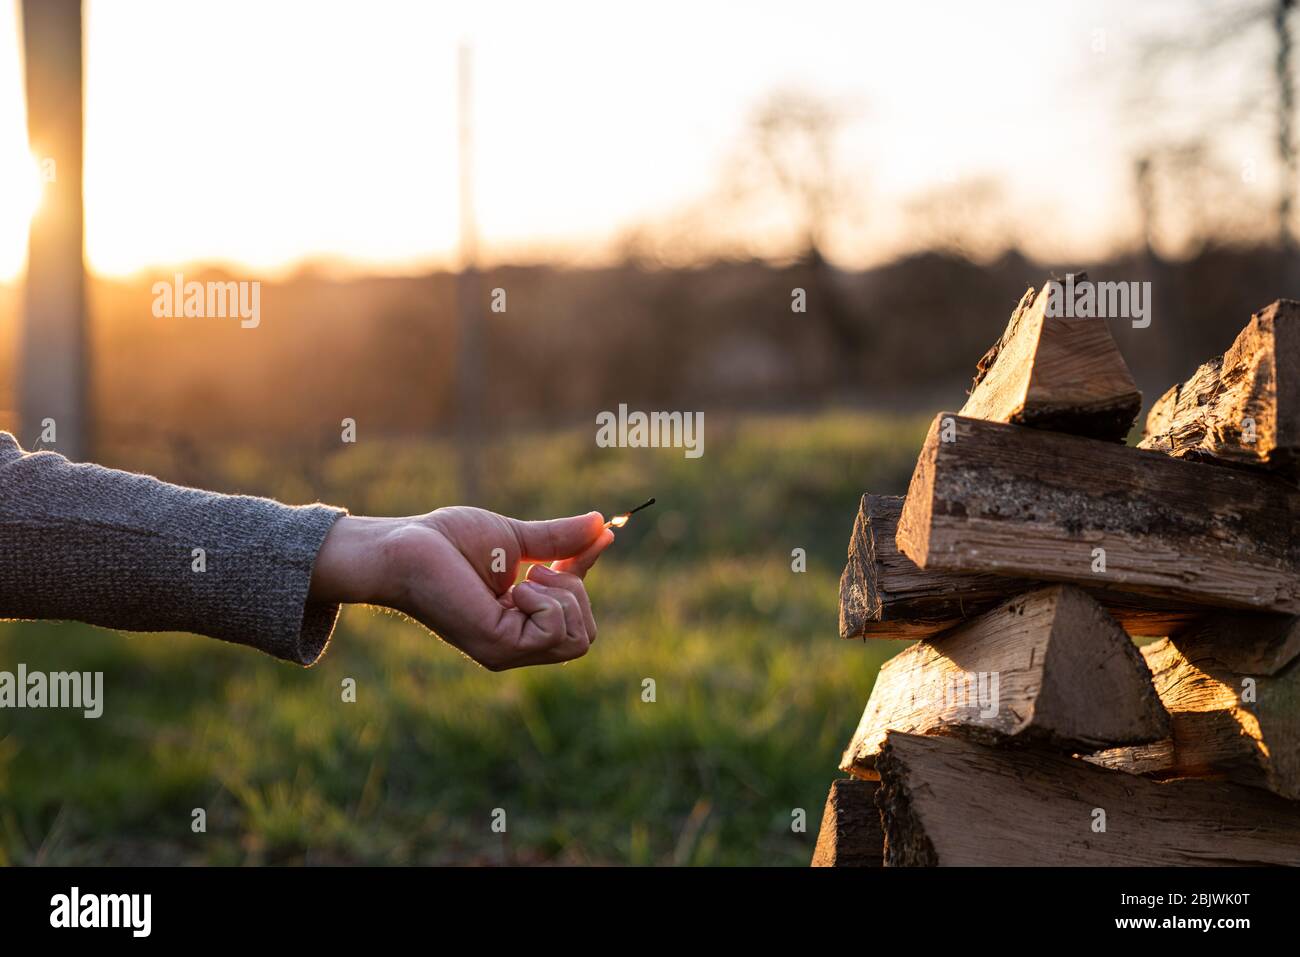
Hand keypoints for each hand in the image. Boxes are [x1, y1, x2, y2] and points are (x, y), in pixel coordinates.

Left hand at [309, 508, 614, 669]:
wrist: (405, 547)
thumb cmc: (448, 541)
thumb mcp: (516, 538)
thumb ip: (558, 540)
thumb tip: (602, 525)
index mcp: (521, 620)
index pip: (576, 611)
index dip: (589, 570)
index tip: (605, 533)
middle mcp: (517, 644)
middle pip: (586, 635)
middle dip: (577, 592)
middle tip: (535, 569)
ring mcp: (508, 651)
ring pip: (578, 638)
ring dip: (562, 596)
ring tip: (523, 578)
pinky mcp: (499, 647)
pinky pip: (553, 631)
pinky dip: (544, 601)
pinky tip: (513, 589)